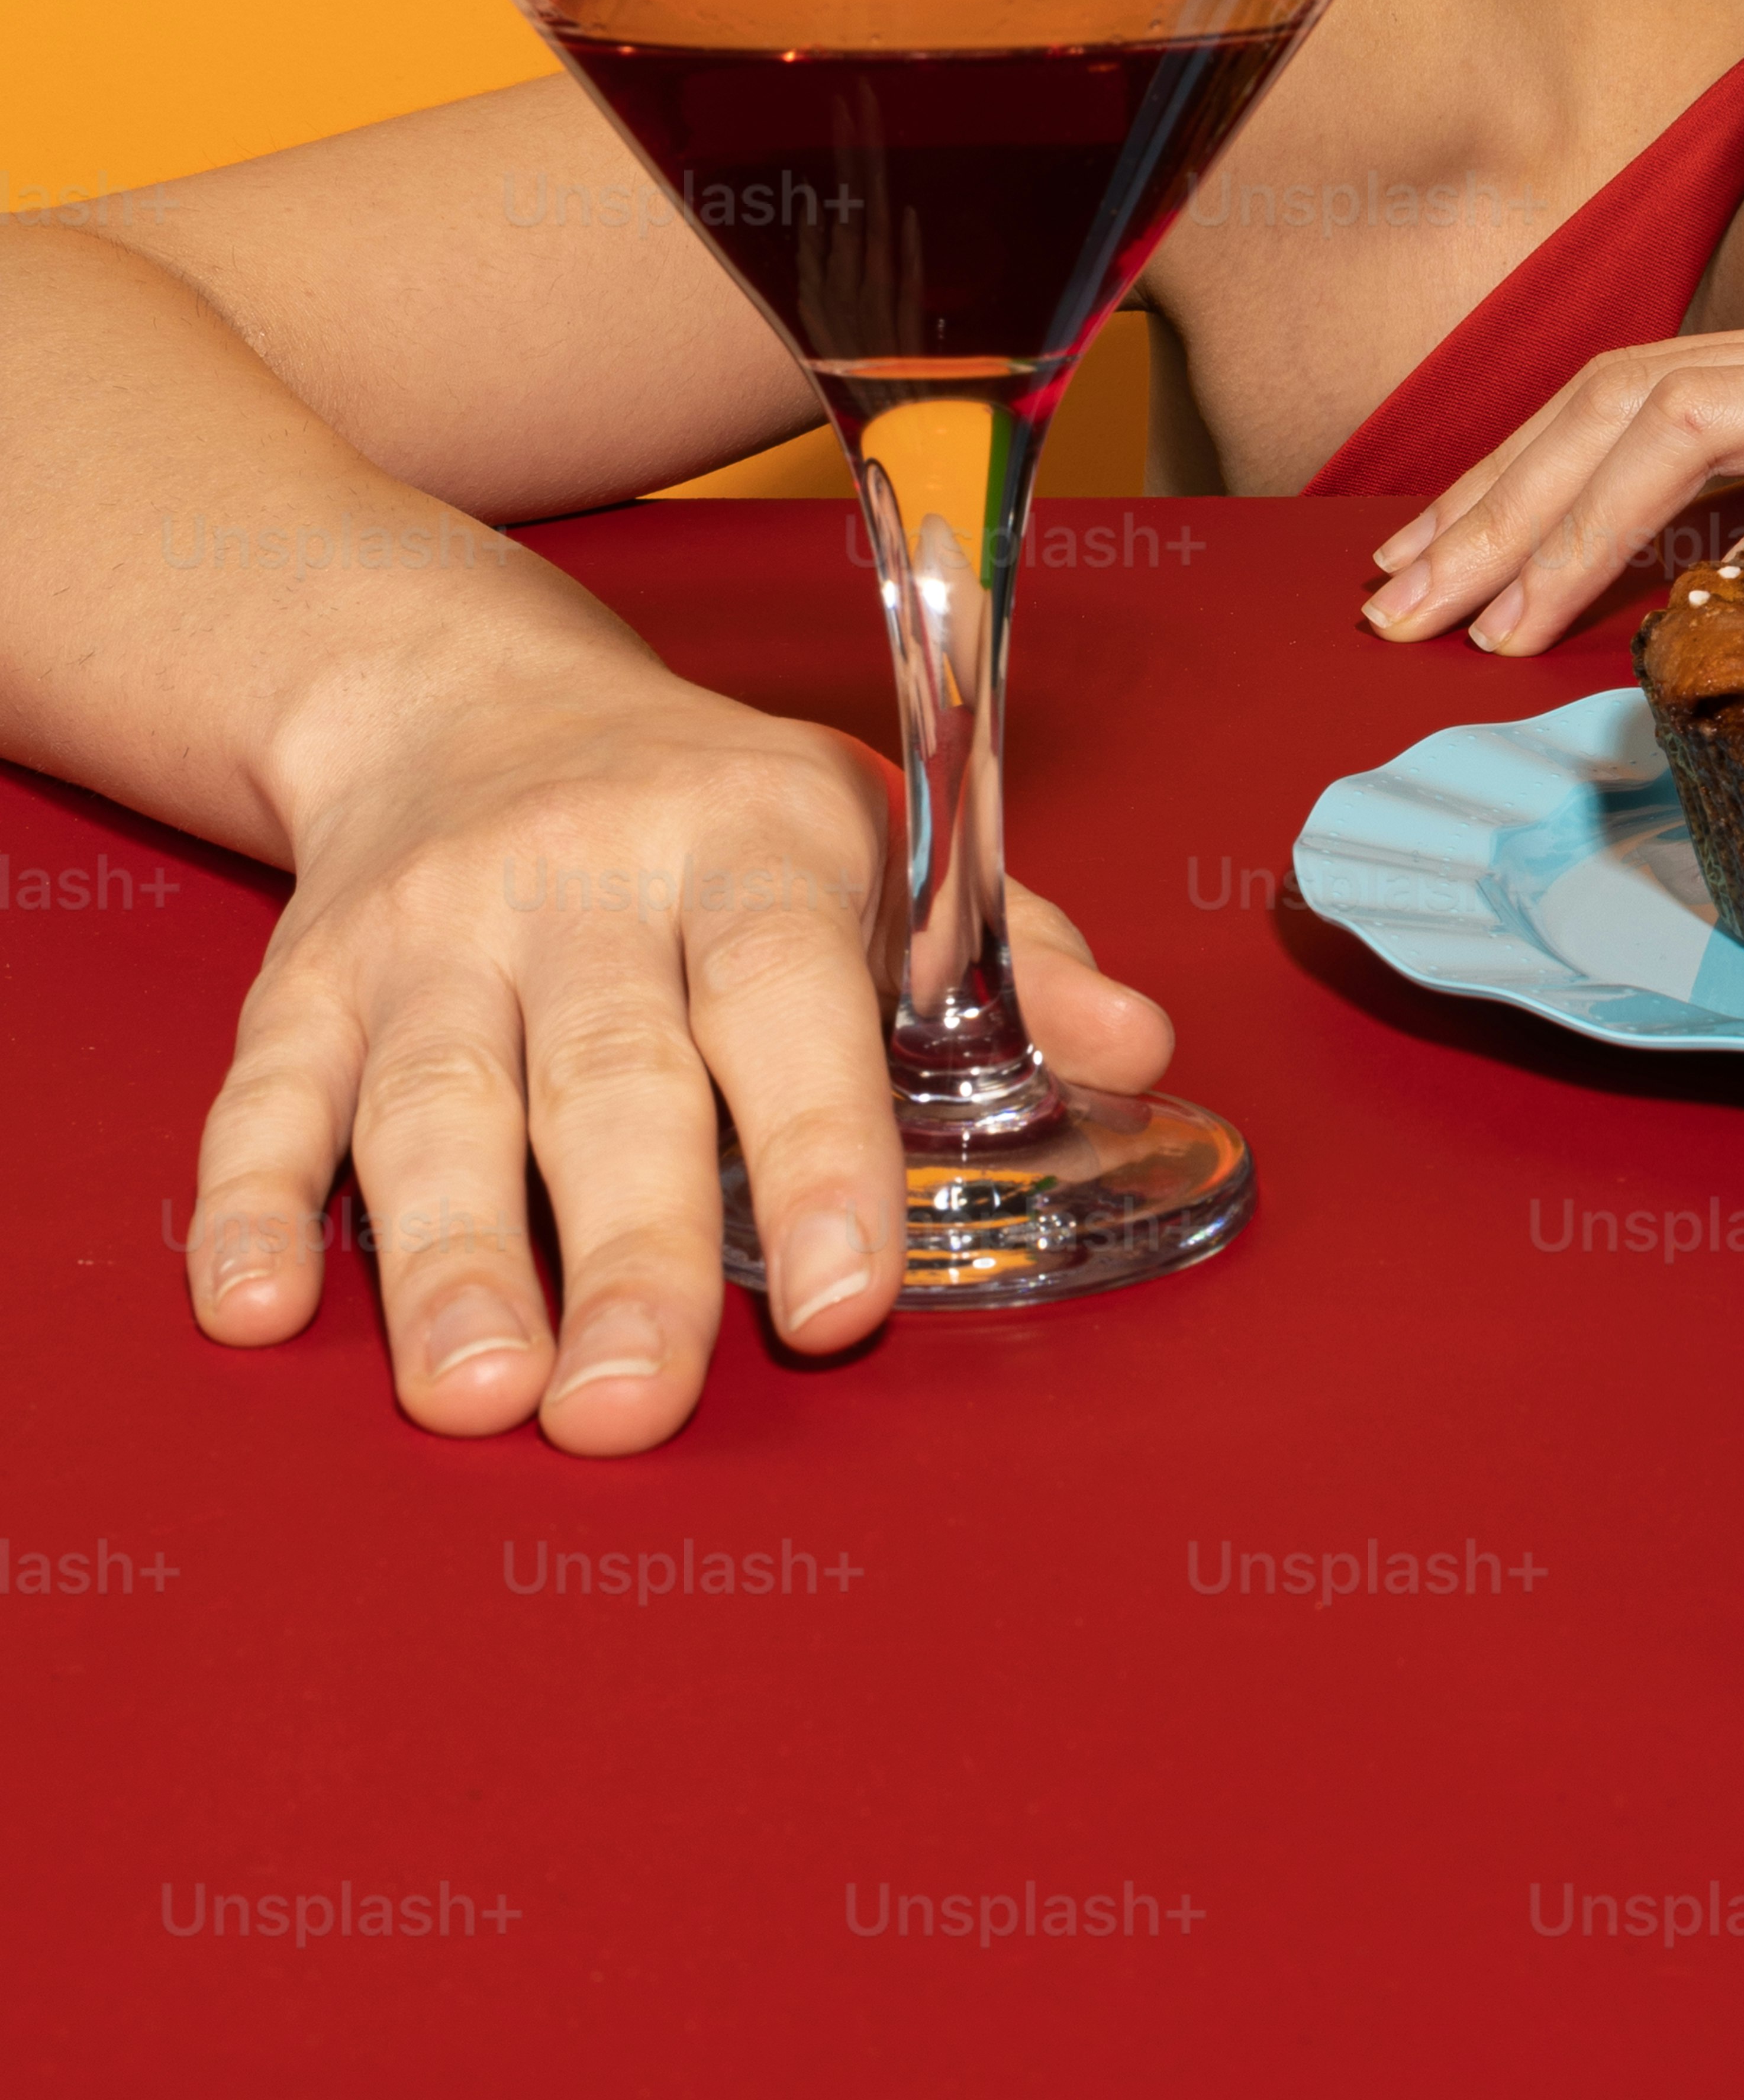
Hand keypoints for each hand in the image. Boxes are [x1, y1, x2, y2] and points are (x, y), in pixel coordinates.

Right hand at [187, 672, 1173, 1455]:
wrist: (461, 688)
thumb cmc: (710, 805)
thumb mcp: (873, 838)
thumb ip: (1006, 959)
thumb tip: (1138, 1051)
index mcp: (750, 841)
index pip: (791, 1001)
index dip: (823, 1149)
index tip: (848, 1299)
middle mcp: (584, 878)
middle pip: (609, 1080)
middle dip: (625, 1254)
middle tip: (628, 1411)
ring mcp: (431, 930)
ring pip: (435, 1103)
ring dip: (446, 1259)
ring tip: (476, 1398)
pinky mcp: (304, 979)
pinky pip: (265, 1095)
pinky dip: (250, 1202)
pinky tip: (259, 1309)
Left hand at [1356, 298, 1743, 655]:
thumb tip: (1694, 597)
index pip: (1636, 386)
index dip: (1515, 474)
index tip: (1429, 565)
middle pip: (1623, 393)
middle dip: (1492, 503)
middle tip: (1401, 606)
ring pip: (1681, 422)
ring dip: (1565, 530)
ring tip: (1486, 625)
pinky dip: (1732, 563)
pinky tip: (1673, 634)